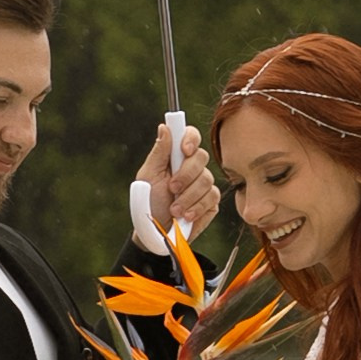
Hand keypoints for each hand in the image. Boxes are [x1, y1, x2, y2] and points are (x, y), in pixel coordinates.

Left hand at [137, 120, 219, 240]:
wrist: (154, 231)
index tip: (183, 150)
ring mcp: (204, 184)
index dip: (190, 139)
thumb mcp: (148, 176)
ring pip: (206, 180)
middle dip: (185, 175)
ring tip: (174, 209)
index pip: (191, 135)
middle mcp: (193, 167)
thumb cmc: (149, 202)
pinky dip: (196, 208)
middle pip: (201, 157)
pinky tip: (185, 216)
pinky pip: (211, 198)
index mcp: (176, 156)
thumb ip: (159, 152)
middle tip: (171, 189)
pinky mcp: (211, 202)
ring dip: (187, 197)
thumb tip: (164, 127)